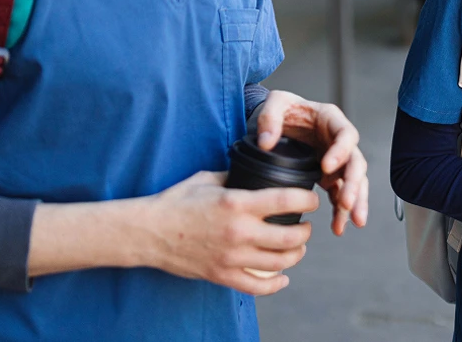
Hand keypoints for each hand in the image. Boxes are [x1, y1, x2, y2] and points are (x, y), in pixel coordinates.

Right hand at [144, 170, 318, 295]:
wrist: (149, 232)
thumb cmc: (177, 201)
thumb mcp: (208, 178)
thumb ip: (235, 177)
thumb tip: (255, 174)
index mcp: (237, 203)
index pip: (285, 202)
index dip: (307, 201)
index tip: (312, 200)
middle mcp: (239, 231)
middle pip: (290, 237)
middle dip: (305, 231)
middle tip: (306, 225)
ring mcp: (232, 257)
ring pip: (279, 263)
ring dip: (295, 255)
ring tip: (297, 247)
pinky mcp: (222, 275)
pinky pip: (257, 286)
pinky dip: (276, 284)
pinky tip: (283, 277)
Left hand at [255, 90, 368, 235]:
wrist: (279, 119)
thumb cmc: (283, 108)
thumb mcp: (275, 103)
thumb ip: (269, 117)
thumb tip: (266, 142)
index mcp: (330, 119)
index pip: (345, 134)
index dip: (340, 151)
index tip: (326, 168)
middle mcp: (338, 139)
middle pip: (355, 162)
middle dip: (353, 184)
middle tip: (346, 203)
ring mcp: (336, 158)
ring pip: (354, 182)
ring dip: (355, 202)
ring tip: (352, 222)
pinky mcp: (330, 175)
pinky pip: (340, 194)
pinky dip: (340, 211)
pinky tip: (338, 226)